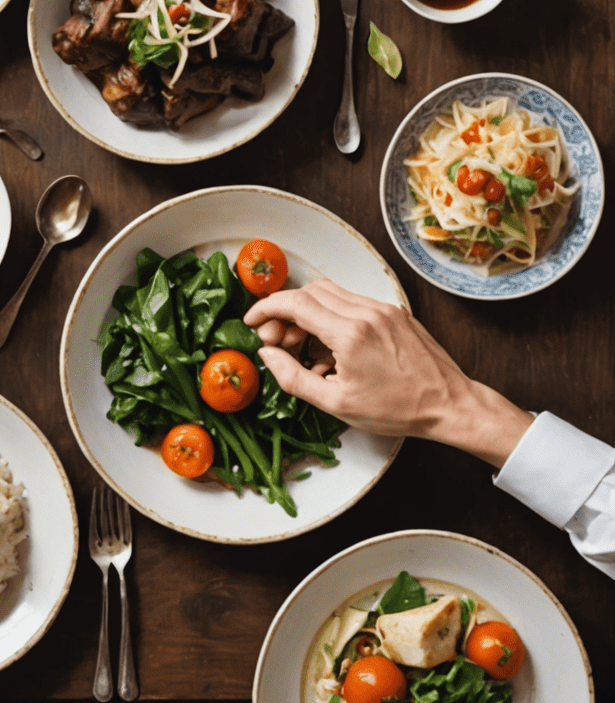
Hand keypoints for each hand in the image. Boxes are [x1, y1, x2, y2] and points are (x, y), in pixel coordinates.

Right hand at [245, 279, 532, 465]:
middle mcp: (365, 312)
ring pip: (330, 293)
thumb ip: (294, 377)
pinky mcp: (394, 311)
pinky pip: (352, 303)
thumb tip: (267, 354)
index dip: (266, 309)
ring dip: (308, 312)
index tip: (251, 321)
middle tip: (277, 340)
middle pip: (309, 292)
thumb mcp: (337, 404)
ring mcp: (382, 308)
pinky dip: (332, 316)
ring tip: (305, 345)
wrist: (451, 405)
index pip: (294, 303)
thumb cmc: (398, 410)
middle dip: (285, 312)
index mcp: (349, 333)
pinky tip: (332, 346)